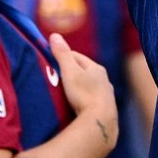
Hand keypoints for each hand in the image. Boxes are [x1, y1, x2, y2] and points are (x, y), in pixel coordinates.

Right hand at [50, 32, 117, 149]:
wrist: (100, 121)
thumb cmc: (84, 94)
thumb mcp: (70, 72)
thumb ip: (62, 54)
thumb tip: (54, 35)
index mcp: (96, 68)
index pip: (77, 57)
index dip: (64, 57)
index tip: (52, 60)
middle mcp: (104, 79)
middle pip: (84, 72)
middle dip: (71, 72)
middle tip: (56, 77)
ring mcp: (106, 95)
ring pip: (90, 86)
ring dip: (79, 87)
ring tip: (66, 92)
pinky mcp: (105, 109)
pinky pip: (91, 100)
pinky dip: (84, 99)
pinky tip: (78, 106)